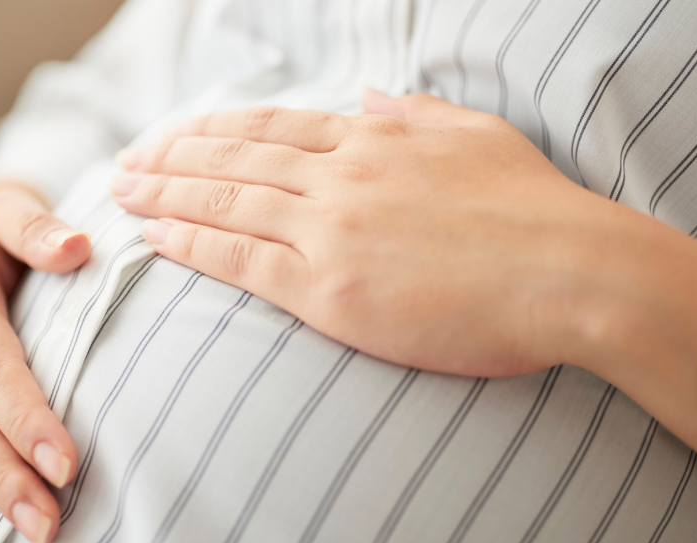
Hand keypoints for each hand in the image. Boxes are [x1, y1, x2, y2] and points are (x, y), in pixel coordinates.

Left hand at [111, 91, 696, 507]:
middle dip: (172, 159)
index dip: (216, 130)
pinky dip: (190, 244)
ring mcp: (329, 231)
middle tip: (126, 162)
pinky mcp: (327, 290)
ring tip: (123, 193)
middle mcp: (341, 177)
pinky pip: (239, 260)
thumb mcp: (477, 136)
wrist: (573, 274)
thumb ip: (412, 115)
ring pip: (225, 204)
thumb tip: (368, 97)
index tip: (177, 135)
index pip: (273, 130)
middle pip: (234, 160)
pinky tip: (152, 238)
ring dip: (166, 196)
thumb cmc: (539, 211)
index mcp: (375, 141)